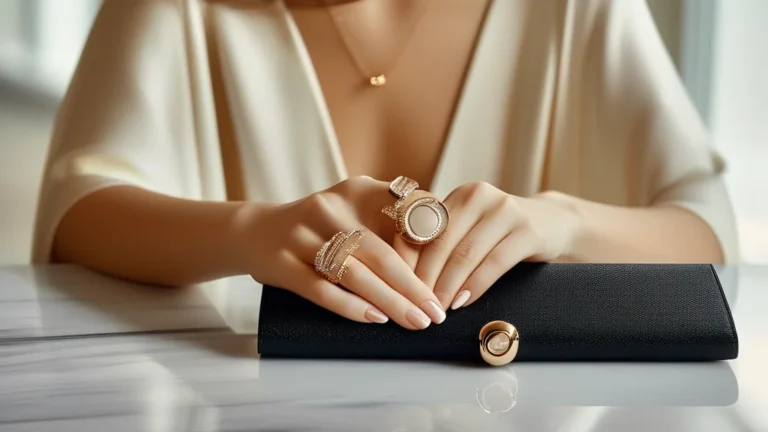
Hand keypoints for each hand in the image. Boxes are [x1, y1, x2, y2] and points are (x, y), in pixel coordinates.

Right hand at [234, 176, 445, 329]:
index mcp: (356, 190)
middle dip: (414, 286)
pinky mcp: (282, 264)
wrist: (257, 231)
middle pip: (380, 252)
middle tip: (437, 312)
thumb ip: (393, 220)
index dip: (429, 240)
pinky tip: (375, 319)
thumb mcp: (356, 208)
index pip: (402, 210)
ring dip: (389, 301)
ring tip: (416, 321)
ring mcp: (302, 236)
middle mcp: (329, 208)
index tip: (451, 267)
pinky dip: (350, 306)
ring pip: (353, 273)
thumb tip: (444, 249)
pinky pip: (320, 290)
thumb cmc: (323, 226)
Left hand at [396, 182, 582, 309]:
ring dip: (447, 287)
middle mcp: (480, 196)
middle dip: (424, 279)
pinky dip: (474, 286)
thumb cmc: (500, 232)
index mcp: (460, 195)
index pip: (422, 228)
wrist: (553, 223)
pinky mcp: (528, 231)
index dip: (405, 260)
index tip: (394, 288)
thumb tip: (401, 278)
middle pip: (441, 243)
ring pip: (465, 255)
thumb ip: (442, 242)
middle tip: (414, 306)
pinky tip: (463, 303)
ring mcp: (506, 211)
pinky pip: (494, 263)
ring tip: (436, 310)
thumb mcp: (471, 228)